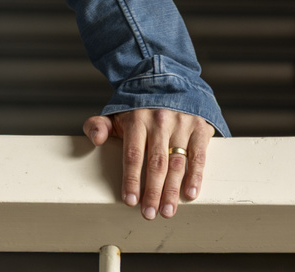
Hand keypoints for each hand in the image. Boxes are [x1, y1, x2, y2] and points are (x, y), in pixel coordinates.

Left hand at [83, 109, 213, 220]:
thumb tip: (95, 138)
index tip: (130, 200)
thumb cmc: (138, 106)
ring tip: (167, 211)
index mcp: (136, 118)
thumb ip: (99, 125)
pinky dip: (195, 176)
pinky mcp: (199, 128)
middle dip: (153, 191)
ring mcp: (181, 124)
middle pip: (156, 163)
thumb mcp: (115, 111)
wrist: (168, 80)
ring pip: (177, 163)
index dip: (131, 178)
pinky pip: (198, 156)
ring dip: (172, 190)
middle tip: (149, 214)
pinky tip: (190, 194)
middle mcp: (160, 121)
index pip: (133, 154)